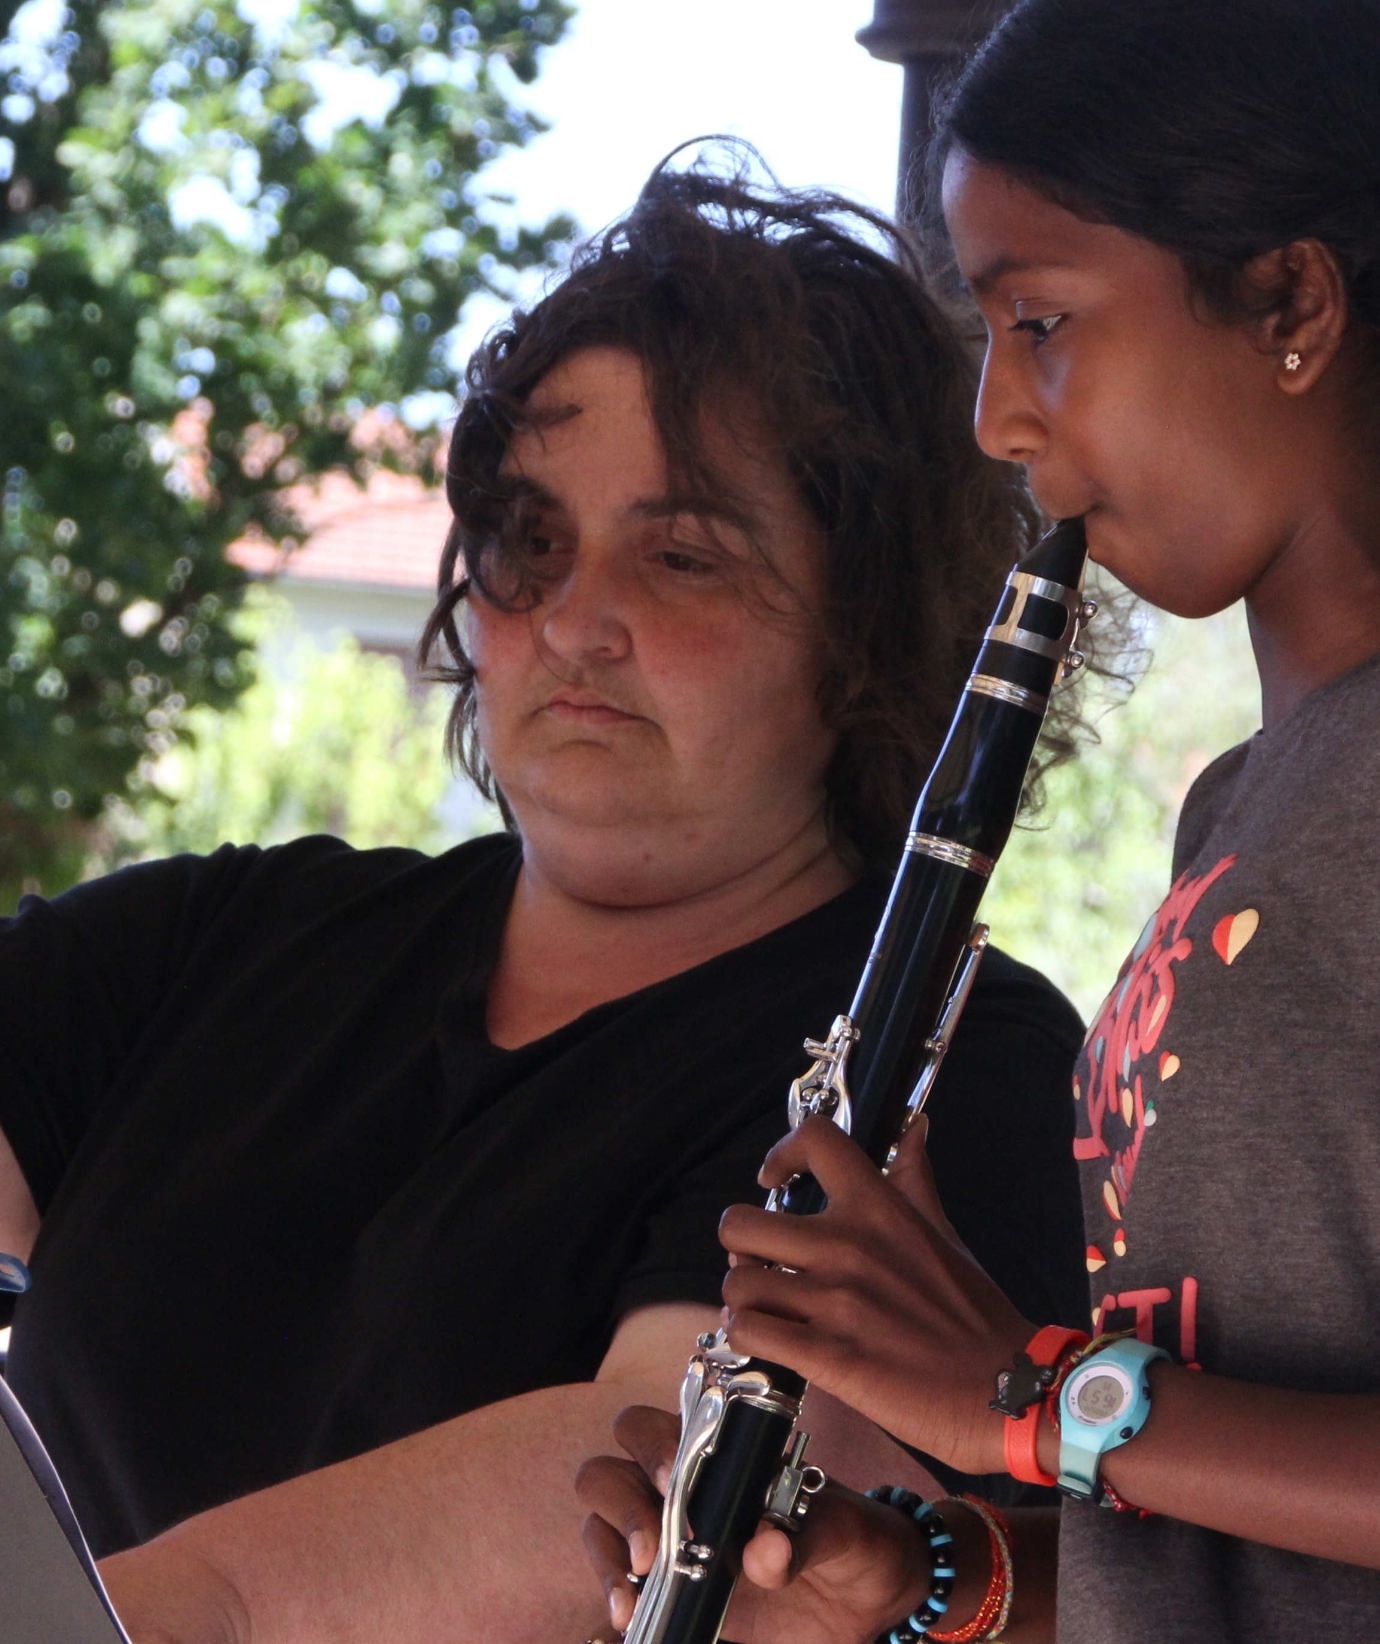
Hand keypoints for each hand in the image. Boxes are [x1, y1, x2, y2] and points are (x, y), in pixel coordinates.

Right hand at [576, 1405, 933, 1643]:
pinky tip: (632, 1617)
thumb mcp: (844, 1530)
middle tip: (653, 1551)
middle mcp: (681, 1490)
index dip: (651, 1447)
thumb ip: (807, 1535)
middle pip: (608, 1472)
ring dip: (608, 1556)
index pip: (654, 1427)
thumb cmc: (855, 1540)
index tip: (670, 1483)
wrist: (868, 1603)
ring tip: (633, 1598)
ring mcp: (670, 1541)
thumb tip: (764, 1550)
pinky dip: (616, 1597)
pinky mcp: (671, 1592)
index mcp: (718, 1455)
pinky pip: (619, 1584)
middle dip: (619, 1505)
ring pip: (600, 1526)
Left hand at [718, 1116, 1031, 1475]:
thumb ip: (914, 1179)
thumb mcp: (943, 1233)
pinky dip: (747, 1337)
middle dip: (740, 1248)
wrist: (1006, 1388)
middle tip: (761, 1265)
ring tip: (767, 1311)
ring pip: (738, 1284)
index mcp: (879, 1208)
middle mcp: (848, 1244)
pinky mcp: (826, 1356)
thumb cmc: (976, 1313)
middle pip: (739, 1224)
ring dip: (744, 1301)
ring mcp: (834, 1300)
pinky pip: (748, 1332)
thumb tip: (914, 1128)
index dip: (781, 1156)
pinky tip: (769, 1342)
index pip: (815, 1141)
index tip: (774, 1181)